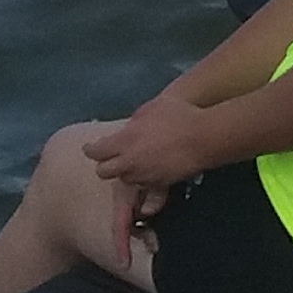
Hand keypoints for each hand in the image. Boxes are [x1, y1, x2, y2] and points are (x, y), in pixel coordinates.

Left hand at [79, 95, 210, 194]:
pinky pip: (144, 185)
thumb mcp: (153, 107)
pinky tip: (152, 169)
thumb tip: (130, 127)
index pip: (96, 151)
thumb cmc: (178, 116)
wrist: (203, 138)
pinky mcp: (158, 185)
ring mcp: (142, 176)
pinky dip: (144, 178)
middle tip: (112, 157)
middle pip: (103, 172)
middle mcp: (128, 162)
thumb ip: (136, 120)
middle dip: (105, 165)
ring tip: (135, 163)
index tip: (89, 147)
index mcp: (124, 141)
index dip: (91, 149)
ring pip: (124, 180)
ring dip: (125, 171)